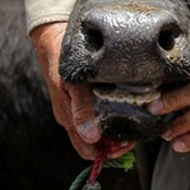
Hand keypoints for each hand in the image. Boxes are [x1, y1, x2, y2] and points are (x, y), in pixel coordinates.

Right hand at [30, 22, 128, 160]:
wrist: (53, 37)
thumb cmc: (62, 58)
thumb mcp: (71, 81)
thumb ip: (81, 107)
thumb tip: (92, 136)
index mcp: (68, 117)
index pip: (88, 150)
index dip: (109, 152)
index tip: (128, 142)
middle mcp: (73, 117)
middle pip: (97, 145)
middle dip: (116, 144)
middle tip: (136, 134)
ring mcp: (78, 109)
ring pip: (100, 131)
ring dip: (116, 132)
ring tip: (135, 122)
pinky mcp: (84, 98)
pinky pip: (99, 115)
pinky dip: (114, 117)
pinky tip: (127, 108)